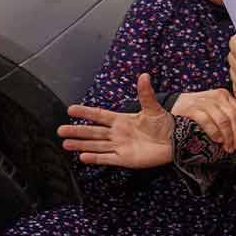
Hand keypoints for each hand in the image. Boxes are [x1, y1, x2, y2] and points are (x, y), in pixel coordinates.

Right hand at [59, 73, 174, 167]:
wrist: (176, 141)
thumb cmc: (165, 123)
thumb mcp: (153, 107)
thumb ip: (145, 93)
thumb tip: (144, 76)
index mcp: (122, 119)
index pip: (99, 115)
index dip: (86, 112)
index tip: (71, 109)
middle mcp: (118, 133)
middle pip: (93, 132)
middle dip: (77, 131)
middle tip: (60, 130)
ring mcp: (119, 146)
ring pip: (96, 145)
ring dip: (81, 145)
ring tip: (65, 144)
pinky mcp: (124, 159)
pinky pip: (107, 158)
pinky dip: (95, 158)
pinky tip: (82, 157)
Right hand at [171, 88, 235, 152]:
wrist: (175, 105)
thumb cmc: (199, 110)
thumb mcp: (216, 109)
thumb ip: (228, 118)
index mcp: (224, 96)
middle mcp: (217, 97)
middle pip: (233, 117)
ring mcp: (205, 102)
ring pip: (223, 120)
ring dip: (227, 136)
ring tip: (228, 147)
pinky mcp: (193, 109)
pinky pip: (207, 121)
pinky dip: (214, 132)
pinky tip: (217, 140)